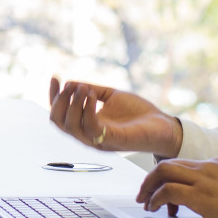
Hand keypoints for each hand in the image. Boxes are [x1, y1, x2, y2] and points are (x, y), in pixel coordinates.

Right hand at [48, 77, 181, 157]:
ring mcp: (99, 141)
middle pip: (58, 123)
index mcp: (86, 126)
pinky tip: (92, 96)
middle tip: (69, 85)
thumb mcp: (111, 96)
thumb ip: (91, 90)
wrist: (163, 126)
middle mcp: (88, 136)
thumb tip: (70, 83)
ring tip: (82, 88)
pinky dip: (87, 109)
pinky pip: (91, 127)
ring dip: (72, 104)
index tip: (55, 77)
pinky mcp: (112, 140)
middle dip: (59, 101)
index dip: (53, 96)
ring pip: (71, 126)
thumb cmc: (139, 114)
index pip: (60, 114)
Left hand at [136, 158, 217, 217]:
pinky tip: (155, 208)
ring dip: (149, 187)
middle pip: (167, 164)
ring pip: (163, 173)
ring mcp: (202, 180)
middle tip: (143, 193)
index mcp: (212, 164)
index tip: (157, 188)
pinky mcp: (200, 195)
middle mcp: (205, 168)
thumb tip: (189, 195)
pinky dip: (157, 199)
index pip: (179, 163)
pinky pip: (169, 191)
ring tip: (146, 202)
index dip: (163, 177)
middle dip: (149, 179)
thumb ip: (209, 184)